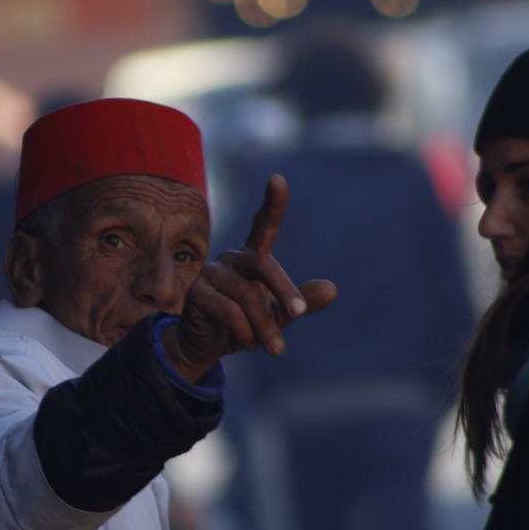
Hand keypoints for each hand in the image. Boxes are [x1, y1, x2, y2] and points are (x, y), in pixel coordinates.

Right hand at [163, 174, 335, 381]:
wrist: (208, 347)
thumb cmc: (245, 326)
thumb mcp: (278, 316)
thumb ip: (301, 302)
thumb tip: (332, 289)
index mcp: (252, 258)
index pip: (264, 226)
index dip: (272, 203)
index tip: (278, 180)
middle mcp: (231, 259)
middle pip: (264, 265)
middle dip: (285, 291)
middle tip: (299, 314)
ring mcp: (211, 273)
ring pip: (247, 297)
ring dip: (265, 328)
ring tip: (274, 349)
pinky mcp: (196, 292)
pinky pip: (229, 312)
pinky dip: (245, 333)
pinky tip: (249, 344)